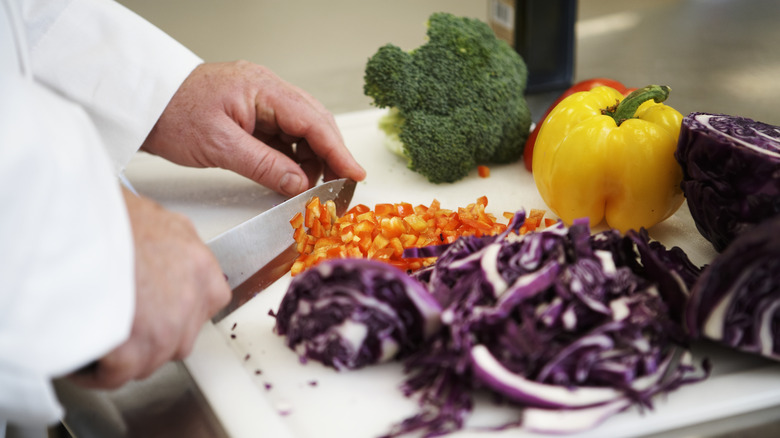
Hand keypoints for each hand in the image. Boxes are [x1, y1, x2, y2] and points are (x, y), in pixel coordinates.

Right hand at [70, 188, 230, 388]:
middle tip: (122, 325)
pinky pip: (117, 375)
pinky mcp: (135, 347)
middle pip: (179, 338)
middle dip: (152, 337)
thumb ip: (170, 244)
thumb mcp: (156, 217)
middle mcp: (190, 297)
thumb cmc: (105, 212)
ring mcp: (167, 325)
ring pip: (151, 361)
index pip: (208, 303)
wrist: (77, 217)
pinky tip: (82, 357)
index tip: (158, 312)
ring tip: (99, 341)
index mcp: (199, 265)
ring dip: (124, 357)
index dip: (178, 312)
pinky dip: (96, 372)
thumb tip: (160, 255)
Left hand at [141, 61, 365, 195]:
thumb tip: (301, 184)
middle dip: (329, 155)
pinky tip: (291, 176)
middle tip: (339, 187)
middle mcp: (267, 90)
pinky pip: (282, 136)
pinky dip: (292, 157)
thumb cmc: (170, 114)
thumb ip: (265, 165)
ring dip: (310, 159)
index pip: (313, 121)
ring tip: (311, 188)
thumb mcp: (219, 146)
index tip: (355, 173)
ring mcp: (260, 101)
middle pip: (314, 123)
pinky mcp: (251, 114)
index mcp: (262, 88)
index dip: (338, 150)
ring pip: (301, 131)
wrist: (138, 103)